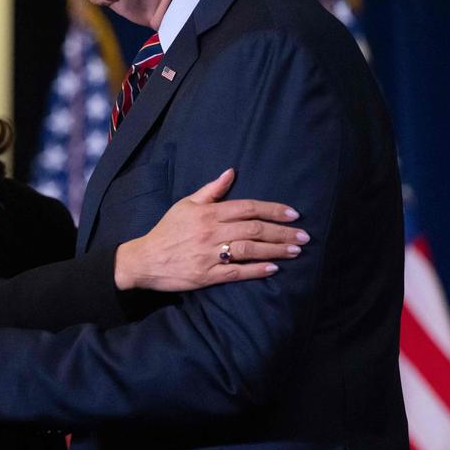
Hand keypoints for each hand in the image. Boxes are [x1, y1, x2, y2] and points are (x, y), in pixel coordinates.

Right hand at [114, 168, 307, 290]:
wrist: (145, 259)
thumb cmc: (167, 230)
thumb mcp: (185, 204)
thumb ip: (211, 190)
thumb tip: (231, 173)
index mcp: (207, 213)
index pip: (247, 208)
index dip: (272, 210)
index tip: (293, 214)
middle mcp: (211, 232)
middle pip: (254, 230)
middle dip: (282, 232)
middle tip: (304, 236)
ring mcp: (209, 255)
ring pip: (249, 251)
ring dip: (276, 250)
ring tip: (295, 251)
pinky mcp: (207, 276)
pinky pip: (237, 273)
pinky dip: (256, 270)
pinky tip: (273, 269)